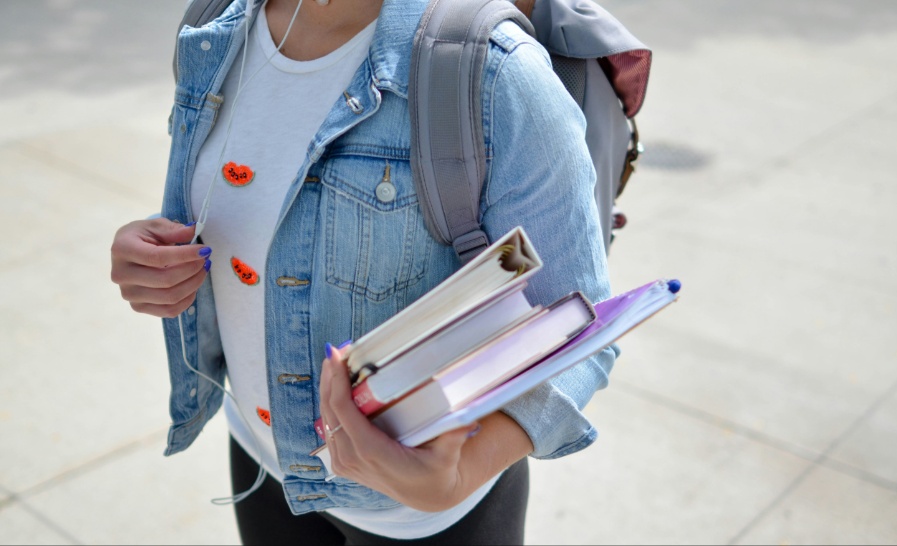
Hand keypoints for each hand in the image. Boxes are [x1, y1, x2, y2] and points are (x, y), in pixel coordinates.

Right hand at [110, 218, 211, 317]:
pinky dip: (187, 299)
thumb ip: (174, 230)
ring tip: (202, 270)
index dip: (185, 255)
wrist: (128, 252)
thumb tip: (193, 231)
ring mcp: (129, 294)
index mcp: (122, 250)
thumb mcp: (156, 226)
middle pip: (165, 280)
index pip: (157, 257)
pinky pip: (169, 311)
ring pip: (170, 297)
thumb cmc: (143, 237)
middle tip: (205, 260)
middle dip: (192, 270)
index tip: (205, 250)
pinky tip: (193, 285)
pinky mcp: (138, 307)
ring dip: (193, 284)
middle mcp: (121, 274)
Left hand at [319, 344, 479, 511]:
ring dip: (327, 390)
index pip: (343, 411)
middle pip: (329, 411)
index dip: (337, 382)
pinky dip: (330, 406)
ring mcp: (345, 463)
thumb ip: (453, 436)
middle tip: (335, 351)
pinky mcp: (344, 463)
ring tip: (334, 363)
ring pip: (326, 419)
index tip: (337, 356)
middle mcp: (352, 459)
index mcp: (371, 452)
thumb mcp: (447, 456)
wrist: (427, 495)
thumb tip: (467, 418)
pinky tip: (335, 387)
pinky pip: (330, 429)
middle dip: (329, 378)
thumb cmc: (436, 472)